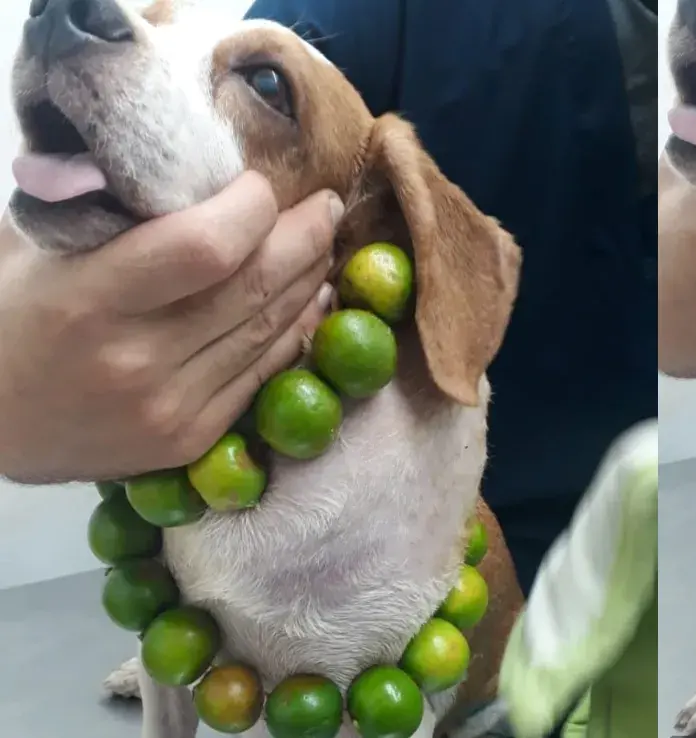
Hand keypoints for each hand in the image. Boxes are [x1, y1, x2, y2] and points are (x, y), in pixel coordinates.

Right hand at [0, 172, 342, 483]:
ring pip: (270, 330)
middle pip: (254, 286)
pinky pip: (265, 374)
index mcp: (90, 299)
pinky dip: (298, 330)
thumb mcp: (38, 248)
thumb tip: (191, 160)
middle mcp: (136, 359)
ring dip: (311, 280)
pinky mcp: (191, 439)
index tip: (260, 185)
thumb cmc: (13, 315)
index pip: (207, 246)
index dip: (252, 208)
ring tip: (325, 243)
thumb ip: (107, 207)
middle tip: (326, 205)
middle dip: (305, 236)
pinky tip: (313, 299)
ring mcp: (169, 407)